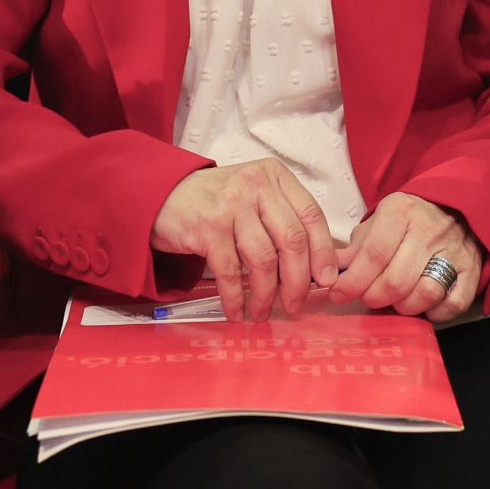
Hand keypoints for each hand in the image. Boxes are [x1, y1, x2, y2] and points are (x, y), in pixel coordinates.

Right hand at [150, 157, 338, 321]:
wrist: (163, 194)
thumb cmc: (215, 201)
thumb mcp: (255, 196)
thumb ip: (283, 220)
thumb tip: (316, 265)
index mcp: (275, 176)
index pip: (312, 216)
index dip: (324, 252)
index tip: (327, 280)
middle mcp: (255, 186)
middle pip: (292, 241)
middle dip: (298, 282)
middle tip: (295, 305)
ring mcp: (231, 205)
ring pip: (264, 260)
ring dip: (266, 294)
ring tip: (262, 312)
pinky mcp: (208, 226)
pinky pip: (230, 272)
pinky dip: (236, 297)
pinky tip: (237, 310)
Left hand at [324, 191, 484, 322]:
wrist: (456, 207)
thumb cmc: (410, 219)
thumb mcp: (379, 221)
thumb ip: (355, 247)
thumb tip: (327, 270)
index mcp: (401, 212)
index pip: (373, 254)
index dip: (352, 281)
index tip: (338, 294)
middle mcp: (429, 230)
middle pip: (396, 280)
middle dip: (374, 297)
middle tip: (368, 297)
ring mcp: (454, 250)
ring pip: (425, 293)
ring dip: (404, 307)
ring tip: (395, 301)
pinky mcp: (473, 269)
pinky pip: (453, 304)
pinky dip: (435, 313)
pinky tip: (423, 305)